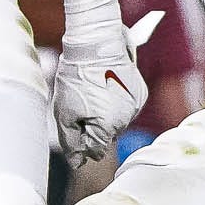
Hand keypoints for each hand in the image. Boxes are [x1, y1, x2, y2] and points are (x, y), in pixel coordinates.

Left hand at [51, 24, 150, 162]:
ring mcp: (136, 105)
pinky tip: (105, 87)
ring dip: (104, 114)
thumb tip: (77, 162)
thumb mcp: (64, 112)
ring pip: (116, 121)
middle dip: (92, 125)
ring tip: (92, 91)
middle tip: (80, 102)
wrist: (95, 42)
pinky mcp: (140, 92)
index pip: (94, 150)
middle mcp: (127, 119)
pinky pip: (125, 107)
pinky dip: (115, 102)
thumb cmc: (77, 76)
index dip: (80, 139)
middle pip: (106, 136)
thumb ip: (71, 141)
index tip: (72, 121)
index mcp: (108, 127)